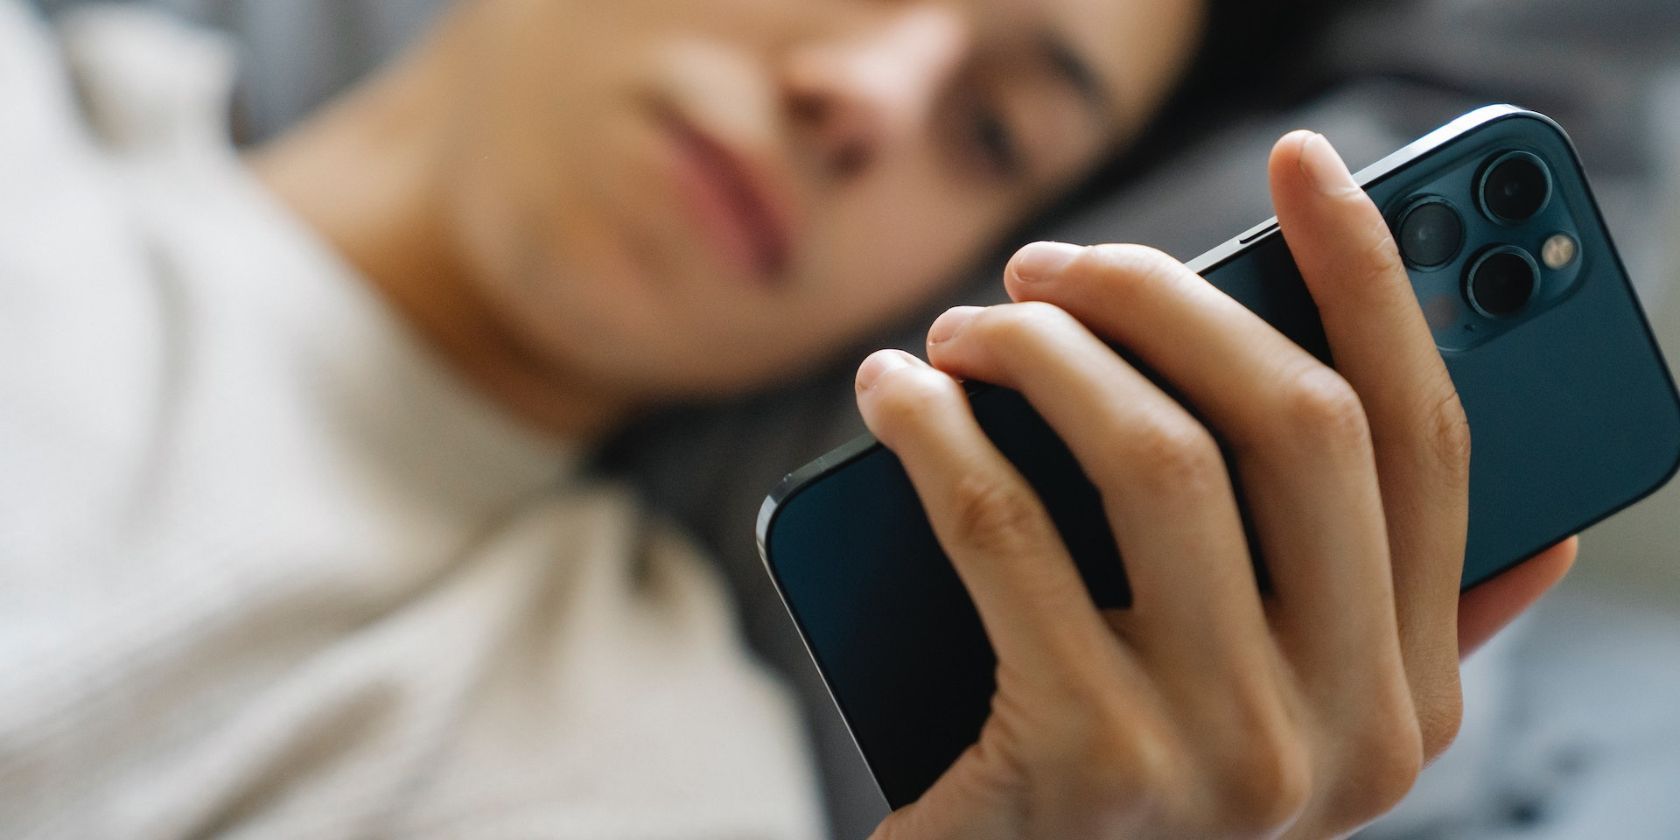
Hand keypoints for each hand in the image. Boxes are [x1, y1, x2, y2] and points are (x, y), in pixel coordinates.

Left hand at [854, 132, 1572, 838]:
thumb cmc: (1111, 785)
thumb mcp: (1274, 722)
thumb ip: (1382, 635)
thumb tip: (1533, 540)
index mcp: (1408, 699)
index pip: (1428, 446)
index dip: (1372, 282)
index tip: (1304, 163)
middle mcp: (1348, 732)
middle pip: (1295, 423)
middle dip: (1162, 298)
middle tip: (1050, 268)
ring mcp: (1226, 753)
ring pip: (1152, 453)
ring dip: (1039, 351)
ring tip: (964, 329)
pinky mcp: (1087, 760)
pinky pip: (1000, 526)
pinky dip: (935, 430)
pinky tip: (893, 394)